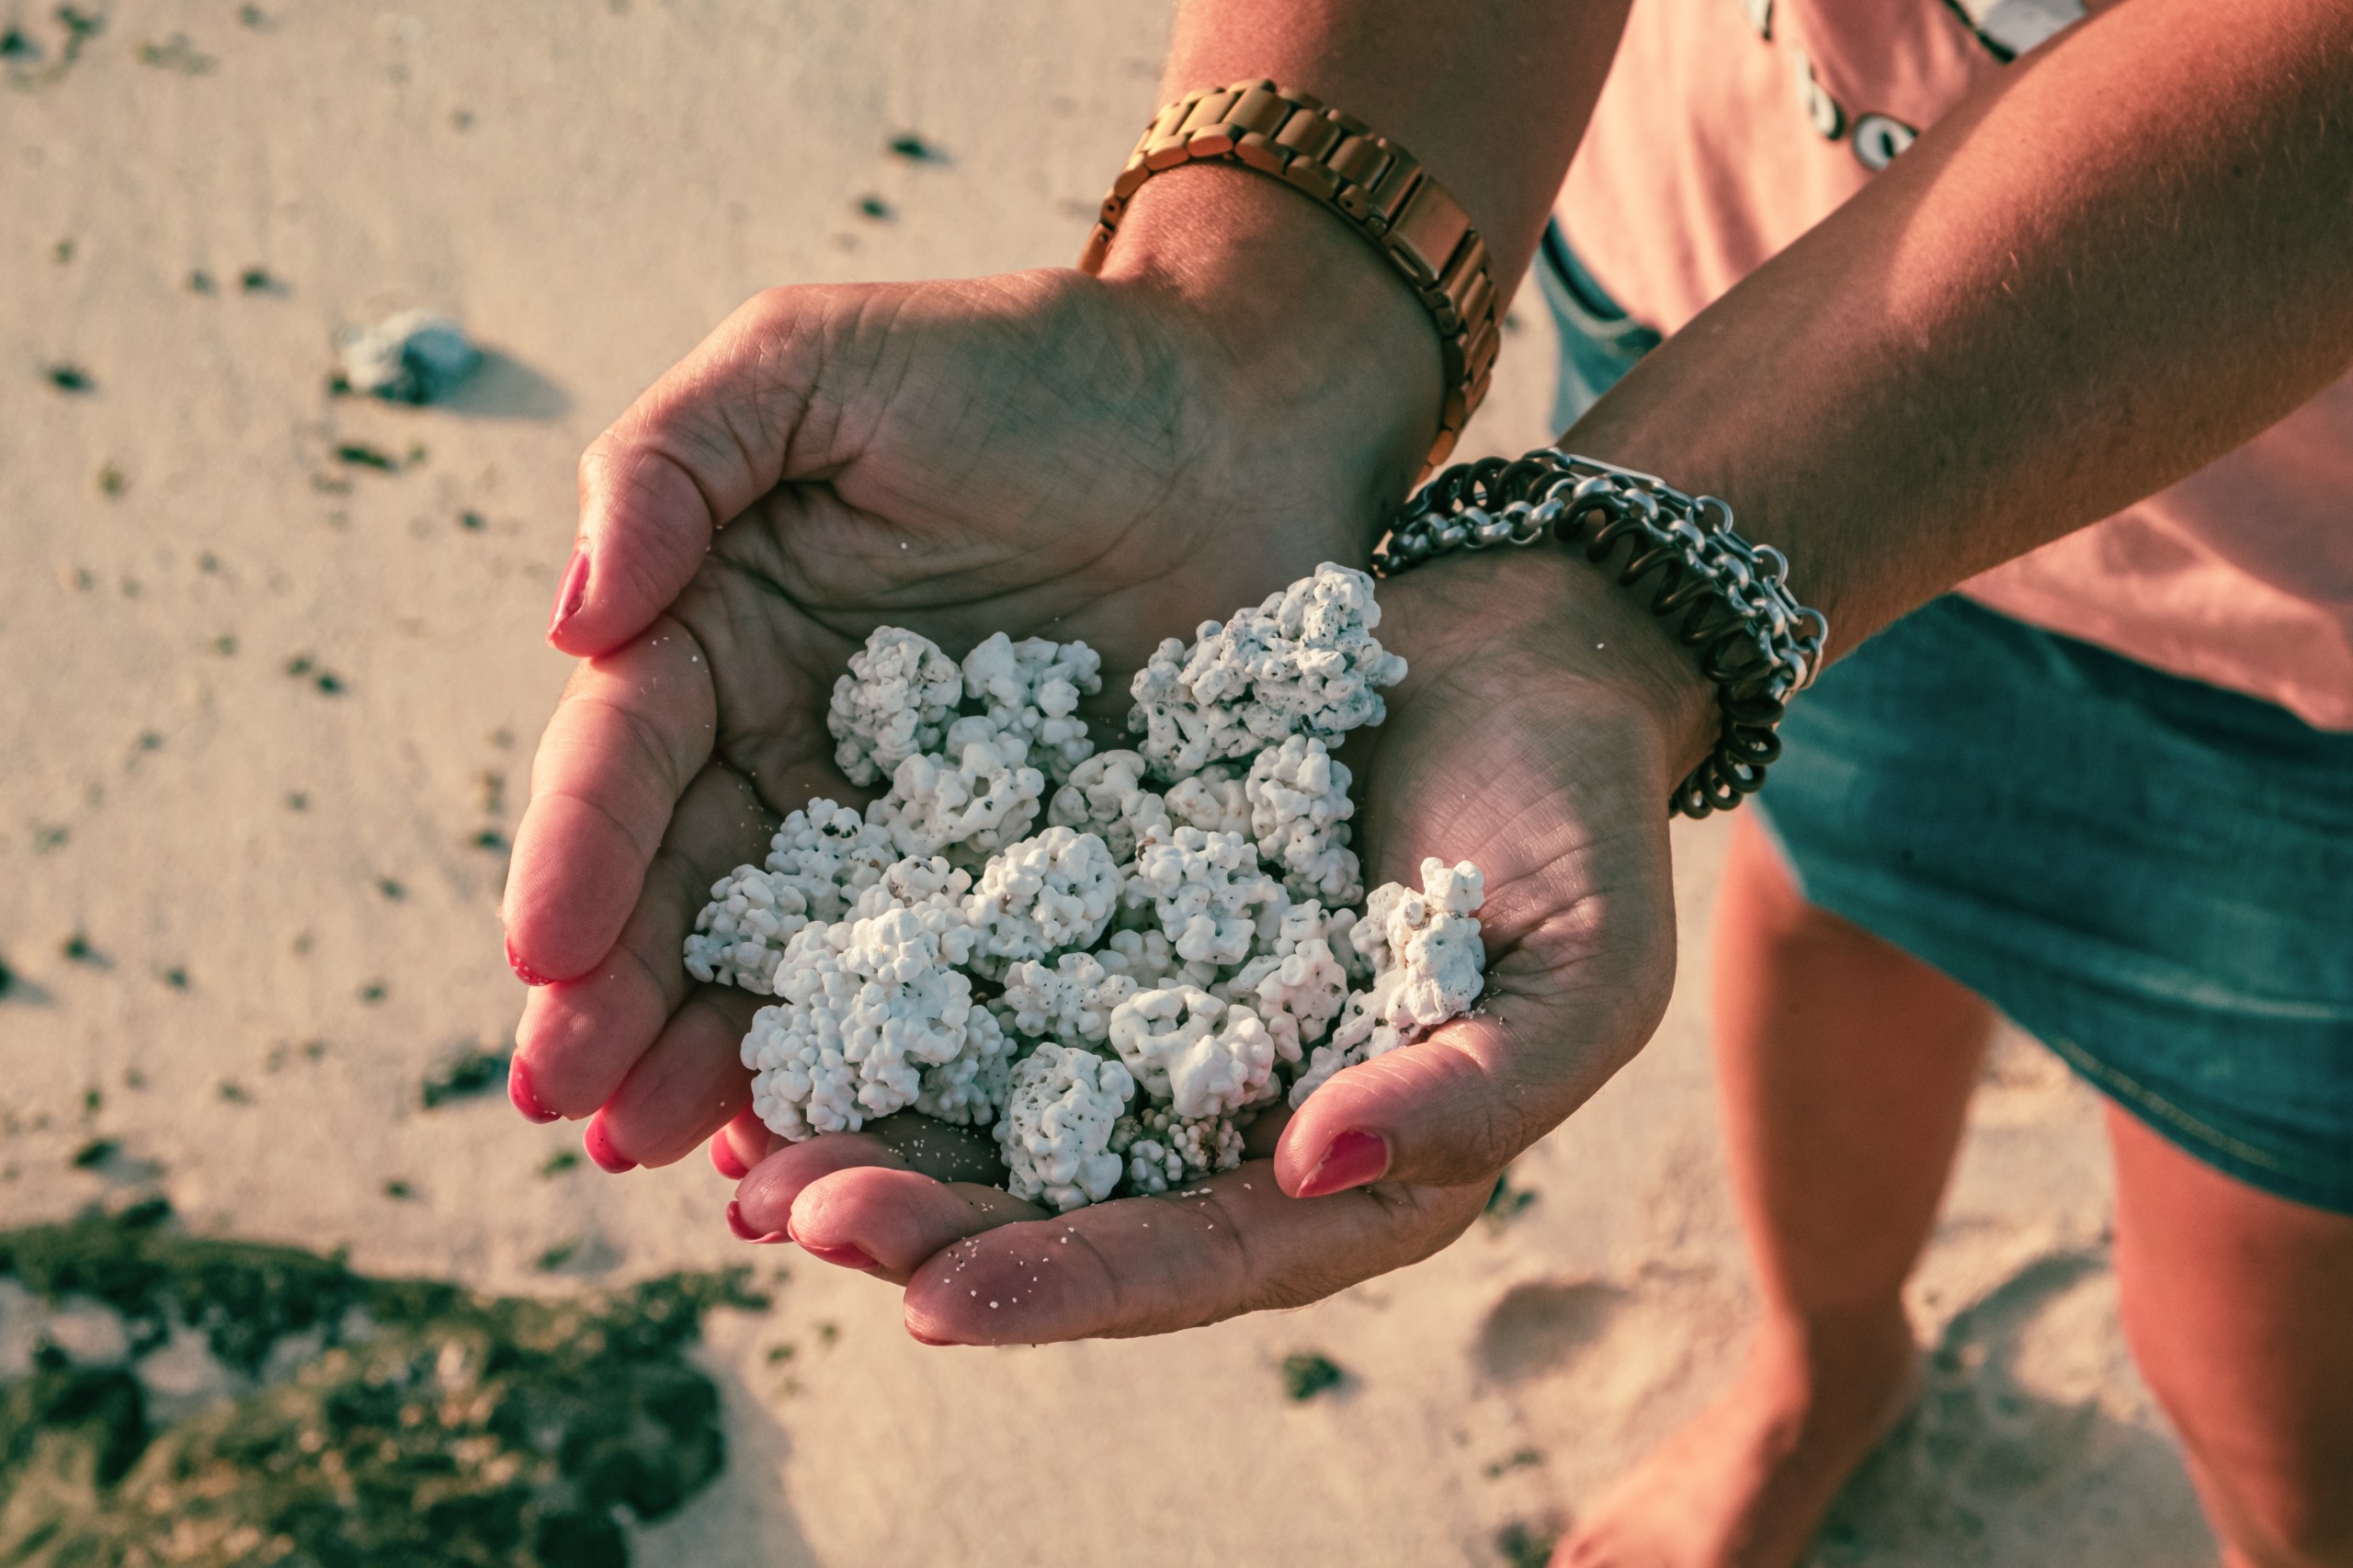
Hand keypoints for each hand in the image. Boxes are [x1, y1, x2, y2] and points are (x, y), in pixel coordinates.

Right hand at [501, 173, 1440, 1166]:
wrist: (1232, 413)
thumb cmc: (1022, 366)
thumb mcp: (816, 364)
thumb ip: (673, 465)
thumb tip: (568, 622)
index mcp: (720, 641)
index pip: (627, 762)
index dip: (577, 861)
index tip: (541, 960)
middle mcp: (797, 759)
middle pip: (692, 899)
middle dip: (627, 1007)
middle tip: (582, 1114)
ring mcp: (916, 839)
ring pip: (804, 969)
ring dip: (735, 1066)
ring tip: (680, 1161)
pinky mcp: (1036, 889)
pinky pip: (958, 990)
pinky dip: (902, 1070)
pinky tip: (854, 1146)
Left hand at [726, 545, 1717, 1341]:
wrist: (1519, 659)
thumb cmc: (1575, 821)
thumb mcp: (1579, 968)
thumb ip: (1473, 1088)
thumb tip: (1311, 1172)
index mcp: (1356, 1173)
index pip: (1200, 1260)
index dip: (1069, 1287)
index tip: (930, 1300)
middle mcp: (1240, 1124)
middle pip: (1071, 1210)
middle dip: (930, 1227)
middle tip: (785, 1217)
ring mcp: (1166, 1027)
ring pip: (1004, 1111)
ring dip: (883, 1139)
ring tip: (748, 1155)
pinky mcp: (1109, 926)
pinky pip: (989, 979)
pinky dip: (897, 1008)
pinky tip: (789, 1012)